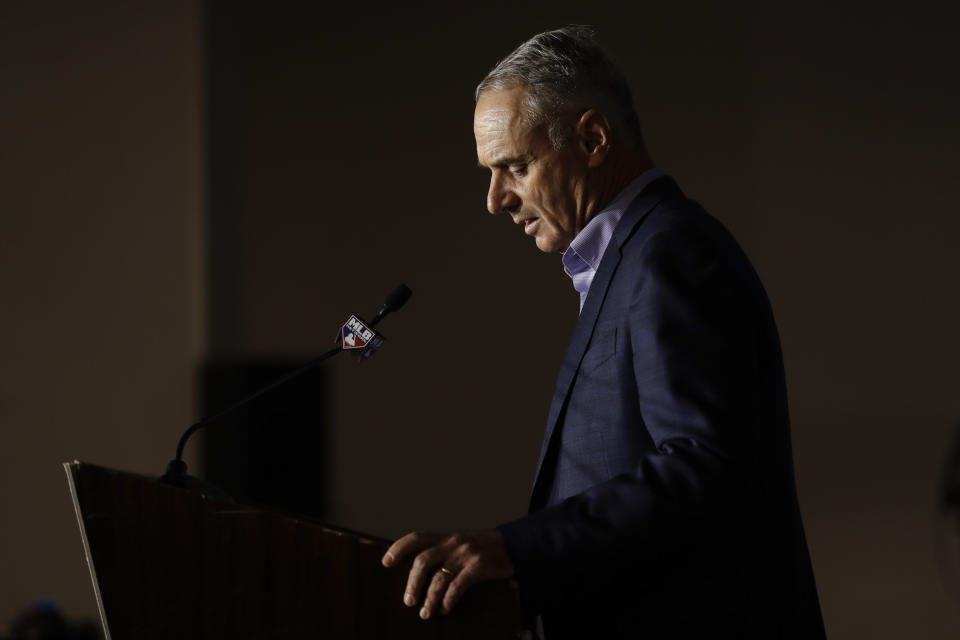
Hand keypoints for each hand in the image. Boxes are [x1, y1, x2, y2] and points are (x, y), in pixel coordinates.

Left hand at [381, 529, 513, 619]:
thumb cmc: (483, 548)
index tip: (385, 562)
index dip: (399, 548)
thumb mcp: (461, 544)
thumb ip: (442, 552)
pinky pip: (458, 585)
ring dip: (429, 599)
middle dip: (412, 583)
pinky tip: (445, 609)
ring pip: (439, 578)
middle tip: (409, 601)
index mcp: (446, 536)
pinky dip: (448, 599)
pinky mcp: (479, 566)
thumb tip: (418, 574)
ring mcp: (466, 554)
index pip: (417, 537)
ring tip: (425, 614)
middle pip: (423, 561)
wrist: (515, 546)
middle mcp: (453, 543)